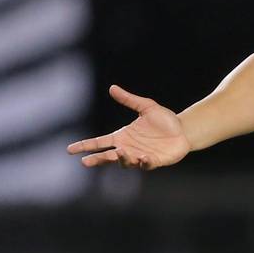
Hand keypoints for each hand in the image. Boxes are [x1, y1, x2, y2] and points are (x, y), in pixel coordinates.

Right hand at [67, 85, 189, 169]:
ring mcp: (139, 156)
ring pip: (124, 162)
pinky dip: (142, 162)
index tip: (70, 149)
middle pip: (107, 157)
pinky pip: (145, 164)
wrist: (184, 129)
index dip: (86, 146)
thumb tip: (112, 88)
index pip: (100, 142)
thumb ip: (129, 99)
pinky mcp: (153, 161)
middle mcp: (128, 148)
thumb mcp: (146, 106)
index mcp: (122, 136)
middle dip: (96, 160)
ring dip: (121, 158)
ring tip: (120, 151)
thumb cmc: (165, 120)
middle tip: (85, 162)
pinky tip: (142, 156)